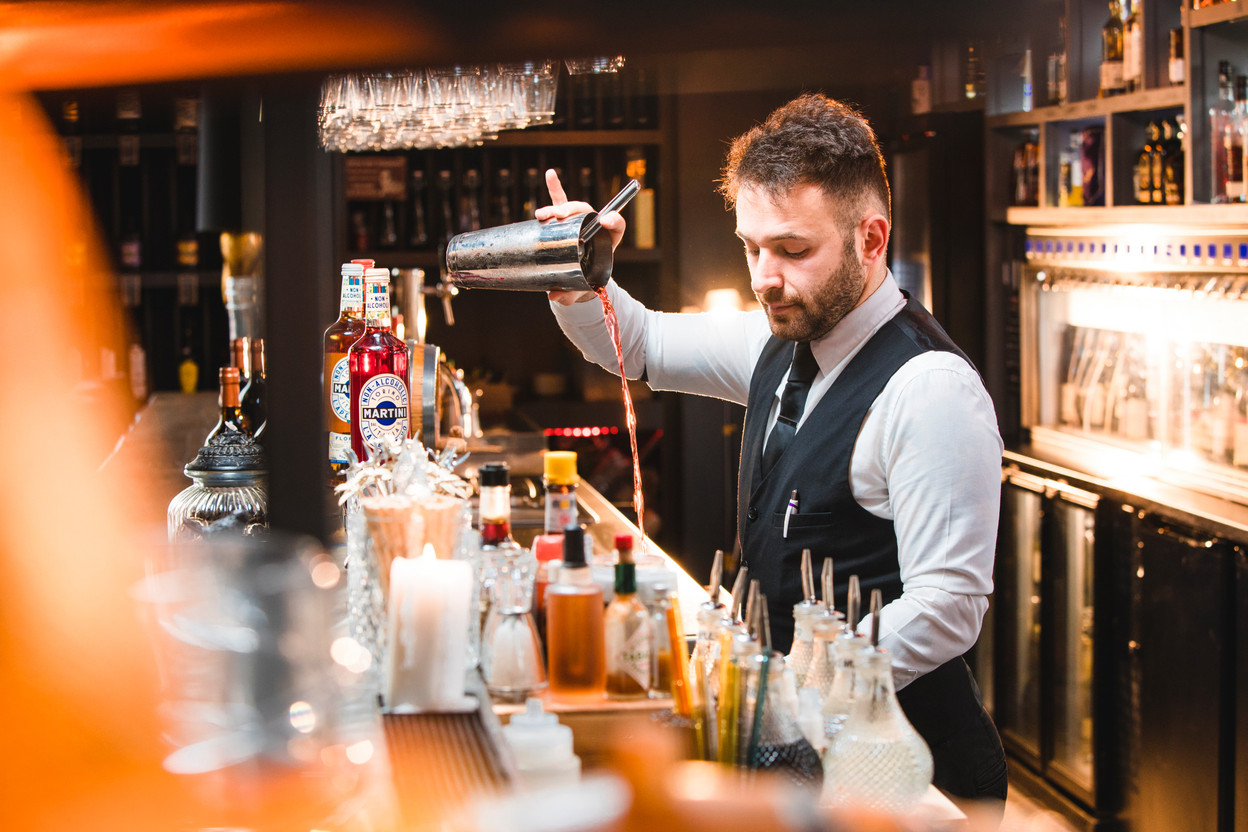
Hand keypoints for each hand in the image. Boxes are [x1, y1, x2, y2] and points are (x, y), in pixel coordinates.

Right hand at [537, 168, 625, 305]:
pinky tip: (550, 174)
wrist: (577, 279)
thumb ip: (568, 294)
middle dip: (574, 211)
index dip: (614, 220)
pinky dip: (556, 187)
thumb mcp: (579, 290)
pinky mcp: (564, 221)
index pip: (617, 226)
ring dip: (559, 207)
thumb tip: (553, 295)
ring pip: (573, 208)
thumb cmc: (582, 283)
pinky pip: (561, 200)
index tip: (606, 219)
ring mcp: (579, 223)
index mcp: (607, 243)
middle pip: (589, 213)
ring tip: (545, 214)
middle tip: (560, 215)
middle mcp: (594, 229)